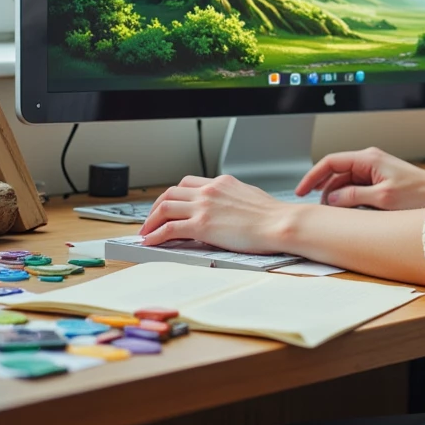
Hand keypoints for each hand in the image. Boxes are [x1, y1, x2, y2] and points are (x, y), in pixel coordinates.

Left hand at [139, 173, 291, 254]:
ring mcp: (204, 206)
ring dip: (151, 220)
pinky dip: (155, 235)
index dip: (175, 195)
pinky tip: (150, 241)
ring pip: (165, 207)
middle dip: (157, 206)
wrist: (279, 223)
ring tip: (146, 232)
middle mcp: (209, 190)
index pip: (188, 183)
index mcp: (222, 182)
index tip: (169, 205)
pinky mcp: (201, 225)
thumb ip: (232, 199)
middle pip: (171, 192)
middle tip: (152, 219)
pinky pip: (169, 228)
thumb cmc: (272, 215)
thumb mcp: (249, 196)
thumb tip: (226, 209)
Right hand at [295, 148, 424, 210]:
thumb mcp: (383, 198)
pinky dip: (347, 200)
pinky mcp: (379, 182)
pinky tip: (346, 213)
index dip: (312, 176)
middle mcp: (369, 161)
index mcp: (368, 159)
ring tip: (332, 215)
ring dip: (336, 197)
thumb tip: (331, 198)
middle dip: (324, 190)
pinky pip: (355, 189)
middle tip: (318, 210)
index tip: (301, 191)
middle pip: (335, 173)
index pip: (330, 162)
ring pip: (344, 183)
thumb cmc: (418, 194)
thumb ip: (354, 197)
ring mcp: (374, 172)